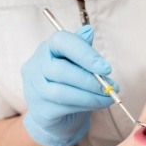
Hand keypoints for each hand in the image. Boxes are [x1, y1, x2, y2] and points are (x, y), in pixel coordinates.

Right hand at [22, 25, 117, 145]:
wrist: (57, 114)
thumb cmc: (70, 83)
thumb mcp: (78, 64)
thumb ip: (83, 49)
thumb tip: (88, 30)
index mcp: (47, 49)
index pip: (61, 41)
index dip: (85, 54)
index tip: (107, 68)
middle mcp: (35, 66)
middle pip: (60, 70)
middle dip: (90, 80)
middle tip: (110, 87)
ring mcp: (34, 89)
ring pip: (61, 92)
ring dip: (90, 96)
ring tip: (108, 97)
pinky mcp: (40, 110)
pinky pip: (63, 107)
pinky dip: (85, 106)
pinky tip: (98, 104)